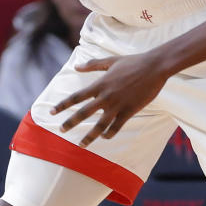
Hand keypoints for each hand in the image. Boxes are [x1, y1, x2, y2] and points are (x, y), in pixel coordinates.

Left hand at [51, 51, 169, 147]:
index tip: (52, 112)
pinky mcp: (130, 111)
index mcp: (100, 84)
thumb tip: (76, 66)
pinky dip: (109, 134)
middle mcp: (106, 96)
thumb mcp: (110, 61)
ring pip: (100, 125)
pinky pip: (117, 127)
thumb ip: (92, 64)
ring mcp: (118, 105)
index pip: (76, 97)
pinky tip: (105, 138)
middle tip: (60, 130)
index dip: (63, 105)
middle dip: (70, 122)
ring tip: (81, 144)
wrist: (154, 67)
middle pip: (84, 113)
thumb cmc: (133, 62)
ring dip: (89, 136)